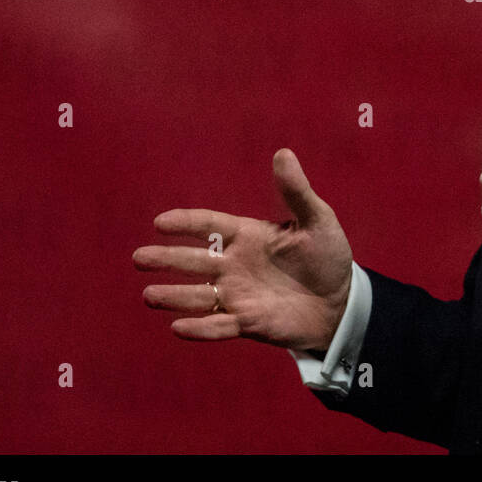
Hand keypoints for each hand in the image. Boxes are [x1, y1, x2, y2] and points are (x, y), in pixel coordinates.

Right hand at [133, 148, 352, 353]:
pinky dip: (200, 328)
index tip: (160, 222)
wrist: (341, 301)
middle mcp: (235, 265)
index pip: (210, 225)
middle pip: (194, 260)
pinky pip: (219, 326)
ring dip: (174, 296)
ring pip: (199, 296)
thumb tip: (283, 153)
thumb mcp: (317, 220)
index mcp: (248, 236)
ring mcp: (239, 295)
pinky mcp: (248, 323)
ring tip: (148, 295)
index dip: (186, 223)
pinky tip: (178, 328)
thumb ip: (296, 191)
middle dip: (167, 259)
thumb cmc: (327, 257)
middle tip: (139, 257)